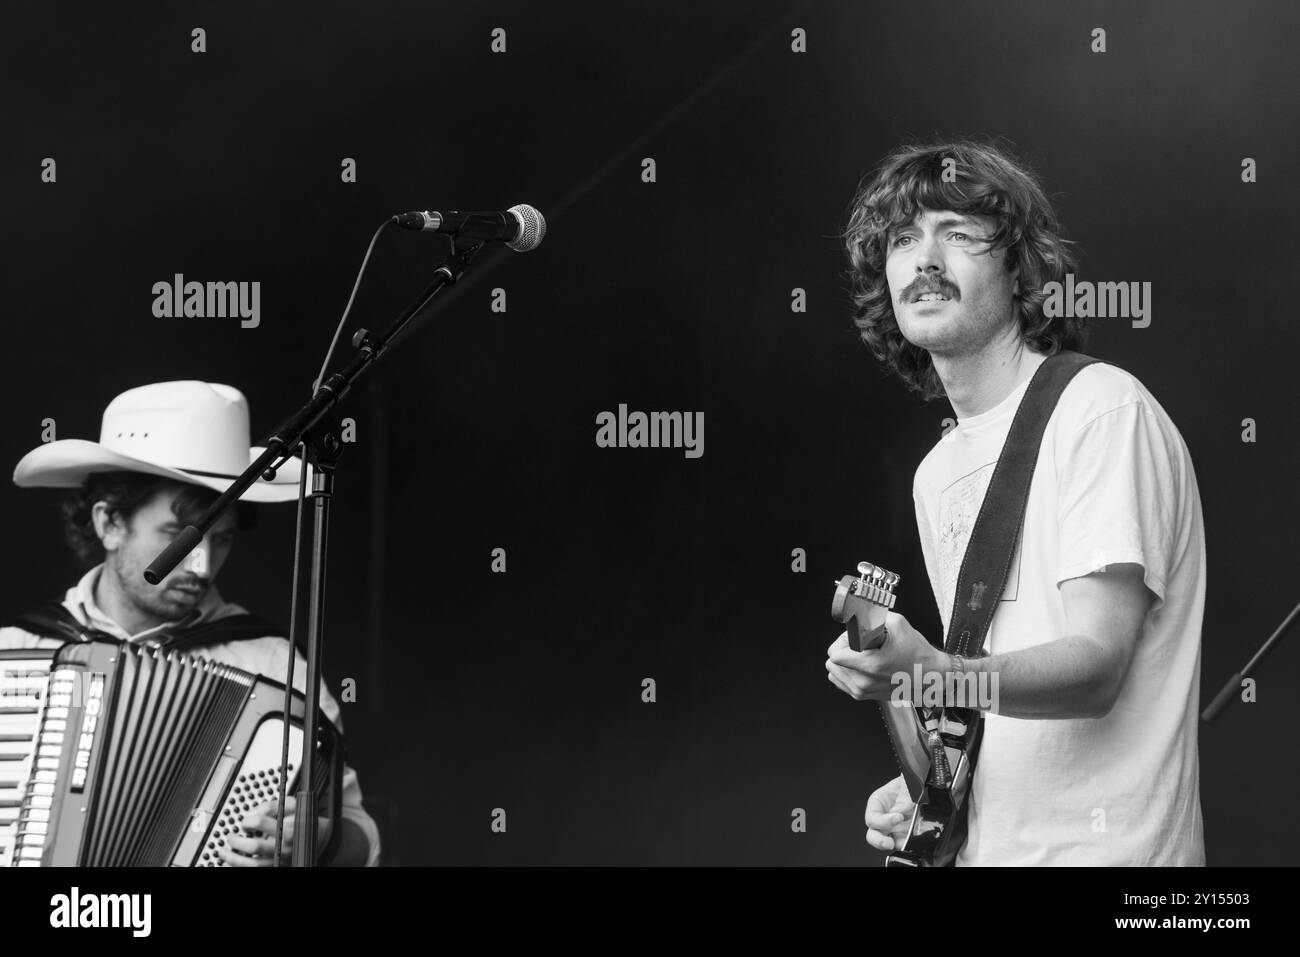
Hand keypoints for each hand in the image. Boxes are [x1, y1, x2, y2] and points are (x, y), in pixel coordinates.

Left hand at [218, 795, 330, 866]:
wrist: (319, 838)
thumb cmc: (304, 819)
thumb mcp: (293, 804)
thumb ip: (272, 805)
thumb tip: (252, 813)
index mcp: (288, 828)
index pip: (261, 823)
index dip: (248, 820)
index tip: (245, 821)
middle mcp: (284, 846)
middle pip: (255, 847)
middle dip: (237, 842)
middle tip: (230, 838)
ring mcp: (280, 859)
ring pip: (253, 864)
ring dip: (234, 859)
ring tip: (223, 852)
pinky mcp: (277, 866)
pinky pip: (257, 870)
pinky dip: (241, 867)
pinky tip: (231, 863)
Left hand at [825, 610, 943, 701]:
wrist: (930, 677)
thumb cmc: (917, 654)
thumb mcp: (898, 624)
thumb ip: (874, 615)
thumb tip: (859, 610)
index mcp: (870, 665)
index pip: (834, 654)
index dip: (843, 641)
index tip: (855, 638)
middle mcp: (864, 682)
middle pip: (832, 663)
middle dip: (843, 650)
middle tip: (861, 646)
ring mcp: (862, 691)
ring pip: (834, 673)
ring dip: (844, 662)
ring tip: (864, 656)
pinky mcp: (863, 696)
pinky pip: (841, 681)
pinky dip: (847, 671)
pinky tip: (863, 666)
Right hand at [864, 775, 914, 852]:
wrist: (923, 787)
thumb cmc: (909, 783)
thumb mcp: (906, 785)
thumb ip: (904, 796)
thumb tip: (901, 810)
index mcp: (877, 803)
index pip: (872, 818)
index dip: (883, 821)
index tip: (899, 817)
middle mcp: (883, 818)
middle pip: (873, 835)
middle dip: (879, 841)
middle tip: (889, 843)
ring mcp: (893, 828)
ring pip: (887, 842)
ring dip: (894, 844)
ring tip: (903, 843)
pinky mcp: (904, 834)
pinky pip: (902, 843)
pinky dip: (906, 845)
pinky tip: (912, 842)